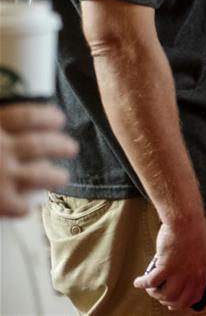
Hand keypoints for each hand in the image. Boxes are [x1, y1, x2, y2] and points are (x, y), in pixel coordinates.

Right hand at [0, 103, 78, 217]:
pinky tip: (26, 210)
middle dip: (59, 146)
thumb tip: (11, 122)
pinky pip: (16, 206)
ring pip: (37, 175)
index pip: (26, 116)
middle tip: (72, 148)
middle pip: (38, 145)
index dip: (46, 117)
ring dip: (53, 177)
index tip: (58, 119)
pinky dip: (22, 208)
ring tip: (63, 178)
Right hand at [134, 217, 205, 309]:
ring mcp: (179, 272)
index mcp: (202, 271)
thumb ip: (194, 265)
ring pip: (165, 295)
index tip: (175, 304)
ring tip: (150, 288)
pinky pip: (151, 283)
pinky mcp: (165, 266)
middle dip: (167, 301)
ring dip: (155, 294)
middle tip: (160, 297)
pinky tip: (138, 282)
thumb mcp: (201, 251)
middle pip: (178, 300)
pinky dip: (143, 284)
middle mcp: (192, 275)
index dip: (183, 303)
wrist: (185, 220)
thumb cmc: (193, 231)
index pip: (195, 296)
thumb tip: (184, 276)